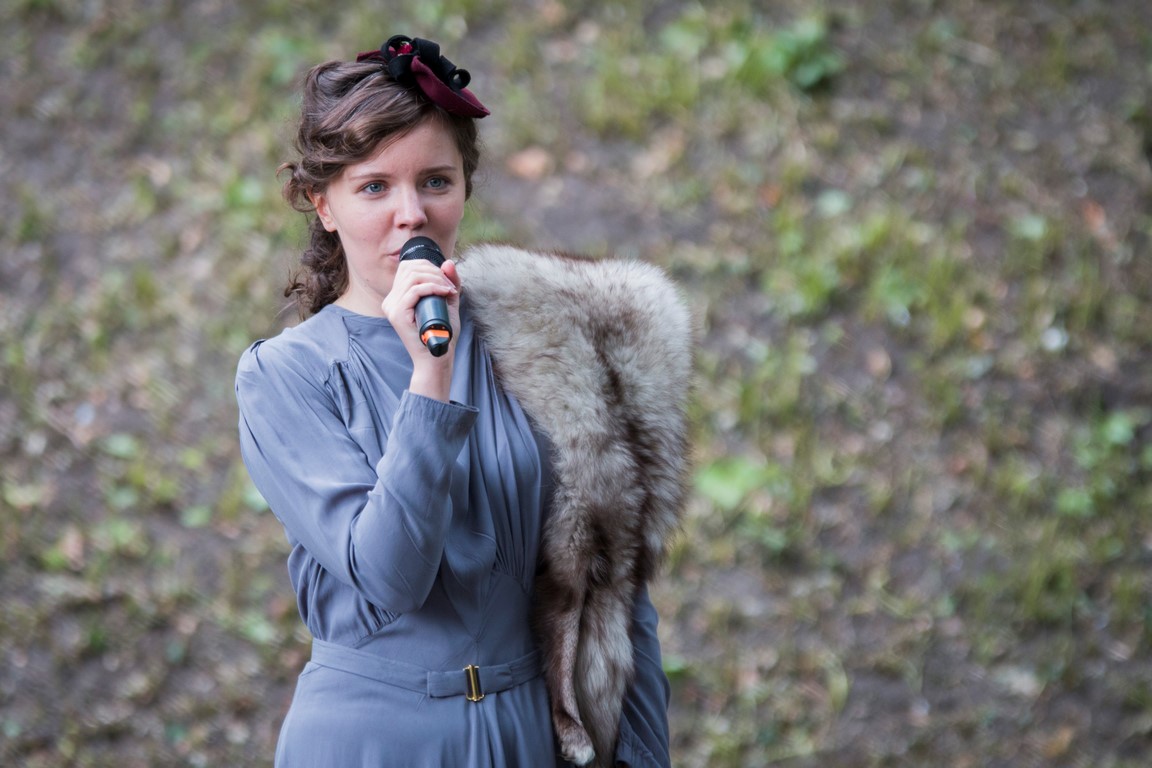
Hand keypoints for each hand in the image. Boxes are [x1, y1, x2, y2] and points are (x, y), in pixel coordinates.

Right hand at [381, 258, 460, 400]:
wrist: (436, 359)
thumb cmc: (441, 333)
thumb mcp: (447, 302)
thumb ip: (448, 283)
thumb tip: (447, 262)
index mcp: (398, 296)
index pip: (408, 267)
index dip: (430, 266)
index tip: (447, 281)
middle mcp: (391, 300)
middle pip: (410, 268)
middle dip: (435, 271)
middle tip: (451, 286)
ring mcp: (392, 307)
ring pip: (412, 277)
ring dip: (436, 279)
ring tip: (449, 290)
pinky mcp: (397, 314)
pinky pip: (414, 291)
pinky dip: (432, 288)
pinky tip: (445, 292)